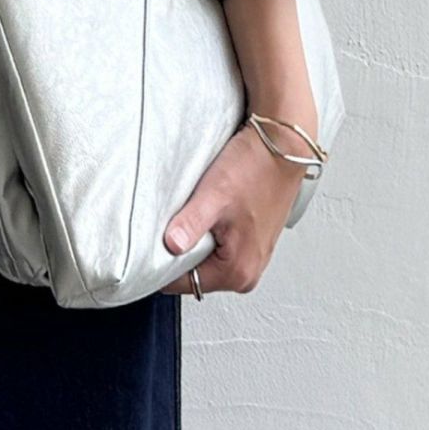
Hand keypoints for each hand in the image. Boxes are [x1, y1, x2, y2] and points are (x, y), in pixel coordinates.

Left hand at [160, 110, 314, 296]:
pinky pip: (217, 245)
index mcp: (238, 271)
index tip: (146, 247)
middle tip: (168, 223)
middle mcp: (248, 271)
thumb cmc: (255, 167)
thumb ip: (190, 225)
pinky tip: (205, 210)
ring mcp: (251, 257)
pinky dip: (206, 231)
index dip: (160, 266)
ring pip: (204, 258)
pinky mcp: (250, 241)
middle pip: (194, 273)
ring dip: (192, 239)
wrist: (282, 146)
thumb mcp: (214, 195)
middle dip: (176, 252)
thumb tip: (170, 247)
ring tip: (191, 213)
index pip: (183, 284)